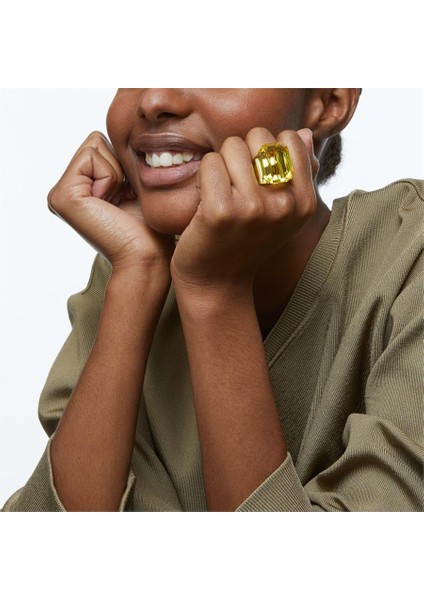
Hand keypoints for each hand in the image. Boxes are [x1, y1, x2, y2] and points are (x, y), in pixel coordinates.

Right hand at [48, 131, 173, 272]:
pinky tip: (110, 204)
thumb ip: (120, 160)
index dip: (123, 164)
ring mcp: (60, 193)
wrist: (147, 256)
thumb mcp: (133, 185)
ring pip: (94, 145)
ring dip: (115, 172)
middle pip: (96, 140)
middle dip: (118, 165)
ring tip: (117, 203)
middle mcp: (65, 190)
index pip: (101, 143)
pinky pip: (92, 157)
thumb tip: (126, 133)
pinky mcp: (62, 195)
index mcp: (79, 187)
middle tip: (123, 200)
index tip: (127, 196)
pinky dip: (110, 177)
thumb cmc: (148, 227)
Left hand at [171, 128, 318, 291]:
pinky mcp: (221, 211)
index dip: (267, 150)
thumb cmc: (245, 240)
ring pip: (231, 146)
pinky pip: (210, 162)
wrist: (216, 281)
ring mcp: (253, 208)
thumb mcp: (281, 211)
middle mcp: (284, 205)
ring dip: (220, 165)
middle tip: (235, 187)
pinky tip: (205, 201)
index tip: (257, 178)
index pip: (290, 138)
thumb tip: (304, 133)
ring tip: (221, 193)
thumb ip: (296, 173)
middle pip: (259, 136)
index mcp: (304, 203)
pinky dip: (202, 177)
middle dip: (241, 154)